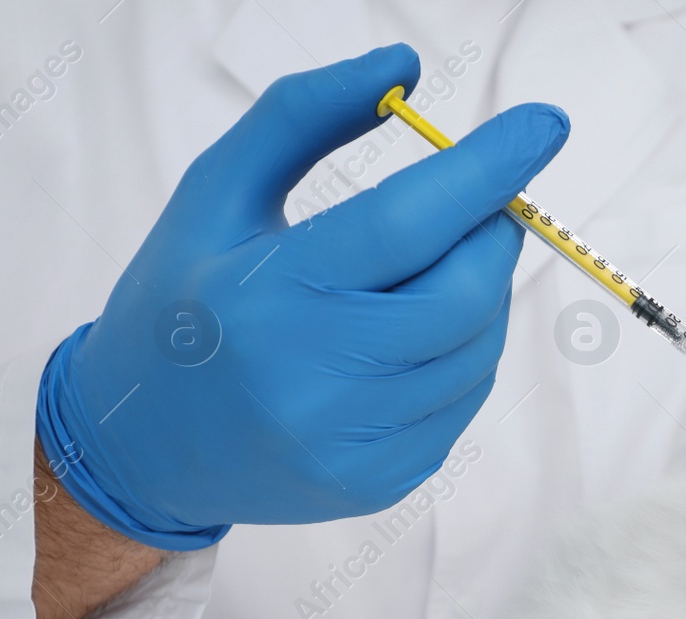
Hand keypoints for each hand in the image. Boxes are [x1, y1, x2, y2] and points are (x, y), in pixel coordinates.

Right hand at [35, 44, 568, 548]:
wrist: (141, 445)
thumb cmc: (182, 301)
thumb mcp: (217, 195)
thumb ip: (304, 118)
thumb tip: (404, 70)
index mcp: (268, 298)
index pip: (406, 224)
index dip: (486, 170)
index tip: (544, 124)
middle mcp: (314, 382)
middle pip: (463, 294)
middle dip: (491, 236)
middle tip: (478, 209)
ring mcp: (352, 443)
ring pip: (478, 350)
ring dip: (480, 296)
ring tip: (426, 274)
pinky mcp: (379, 482)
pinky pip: (463, 400)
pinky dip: (461, 353)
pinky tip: (407, 340)